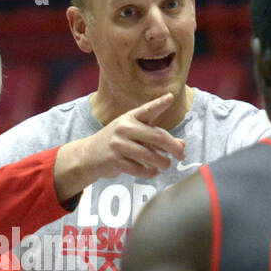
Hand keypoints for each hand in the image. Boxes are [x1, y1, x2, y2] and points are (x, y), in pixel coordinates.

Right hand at [53, 94, 187, 200]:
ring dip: (162, 163)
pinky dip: (149, 173)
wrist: (88, 155)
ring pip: (149, 156)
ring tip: (166, 165)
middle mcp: (124, 127)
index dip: (159, 103)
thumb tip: (182, 145)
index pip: (147, 109)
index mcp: (130, 117)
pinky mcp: (114, 160)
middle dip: (173, 148)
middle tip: (181, 155)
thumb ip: (156, 137)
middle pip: (157, 137)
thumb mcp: (134, 134)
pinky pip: (139, 169)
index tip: (170, 97)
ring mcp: (118, 144)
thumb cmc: (118, 143)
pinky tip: (152, 172)